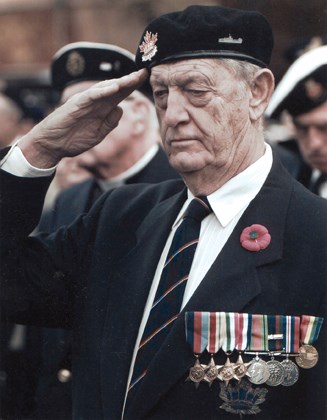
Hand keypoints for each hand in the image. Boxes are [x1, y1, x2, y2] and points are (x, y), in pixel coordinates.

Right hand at [18, 69, 147, 167]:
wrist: (53, 144)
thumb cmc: (74, 138)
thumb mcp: (99, 133)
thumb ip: (110, 122)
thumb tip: (120, 109)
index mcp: (102, 108)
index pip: (121, 94)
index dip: (134, 87)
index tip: (147, 79)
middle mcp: (96, 101)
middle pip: (116, 88)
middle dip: (131, 80)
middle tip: (146, 71)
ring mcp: (86, 101)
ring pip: (105, 88)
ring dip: (120, 82)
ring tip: (135, 77)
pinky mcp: (76, 105)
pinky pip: (91, 96)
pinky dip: (102, 91)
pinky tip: (114, 87)